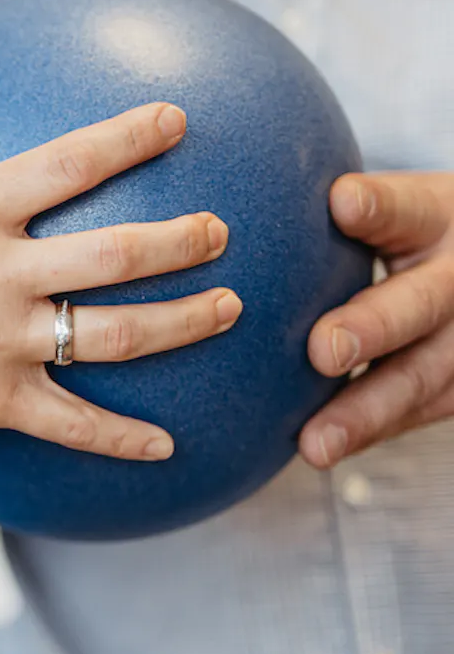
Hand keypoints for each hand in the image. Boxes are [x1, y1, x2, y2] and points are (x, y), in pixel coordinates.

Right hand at [0, 103, 241, 456]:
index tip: (175, 118)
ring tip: (231, 307)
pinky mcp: (0, 400)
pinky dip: (124, 439)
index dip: (127, 136)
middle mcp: (4, 273)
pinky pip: (76, 423)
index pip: (67, 163)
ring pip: (119, 331)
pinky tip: (168, 447)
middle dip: (183, 238)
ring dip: (184, 321)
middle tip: (221, 229)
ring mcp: (8, 341)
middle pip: (118, 251)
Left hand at [301, 172, 453, 467]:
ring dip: (364, 412)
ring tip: (315, 444)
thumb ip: (340, 210)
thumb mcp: (388, 207)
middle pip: (420, 303)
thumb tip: (221, 210)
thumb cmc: (400, 230)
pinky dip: (366, 432)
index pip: (409, 208)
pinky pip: (412, 414)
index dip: (380, 207)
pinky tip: (319, 451)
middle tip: (323, 350)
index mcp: (436, 217)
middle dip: (374, 327)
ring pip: (419, 377)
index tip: (341, 202)